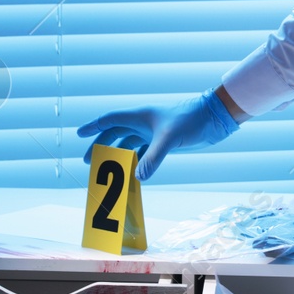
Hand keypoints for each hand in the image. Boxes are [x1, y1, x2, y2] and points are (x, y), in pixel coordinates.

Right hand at [76, 88, 240, 180]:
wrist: (213, 118)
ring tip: (107, 169)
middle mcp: (144, 123)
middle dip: (101, 146)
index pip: (110, 119)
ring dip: (118, 155)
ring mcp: (154, 132)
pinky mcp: (164, 141)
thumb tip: (138, 178)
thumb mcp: (170, 139)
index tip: (79, 134)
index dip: (94, 126)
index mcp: (140, 116)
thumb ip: (153, 158)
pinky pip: (143, 152)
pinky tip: (132, 173)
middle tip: (89, 161)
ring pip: (129, 144)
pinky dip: (136, 162)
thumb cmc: (192, 120)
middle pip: (115, 134)